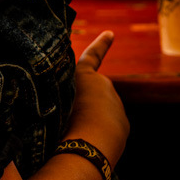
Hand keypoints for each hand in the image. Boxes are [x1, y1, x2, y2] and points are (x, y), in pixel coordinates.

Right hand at [66, 30, 129, 166]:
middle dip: (84, 101)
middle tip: (69, 118)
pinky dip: (101, 133)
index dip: (100, 45)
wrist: (89, 145)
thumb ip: (61, 97)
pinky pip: (109, 125)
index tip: (111, 33)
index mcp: (86, 76)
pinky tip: (90, 142)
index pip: (92, 56)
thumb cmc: (65, 123)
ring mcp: (116, 104)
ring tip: (76, 133)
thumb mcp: (56, 102)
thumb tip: (69, 110)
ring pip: (100, 110)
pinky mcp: (123, 123)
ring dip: (90, 119)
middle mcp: (104, 85)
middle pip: (92, 92)